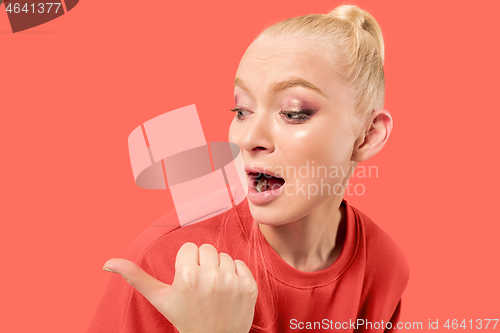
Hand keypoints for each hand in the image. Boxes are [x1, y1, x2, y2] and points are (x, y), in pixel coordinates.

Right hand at [103, 242, 257, 332]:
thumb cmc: (184, 317)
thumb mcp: (160, 298)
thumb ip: (136, 277)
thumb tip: (107, 262)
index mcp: (186, 276)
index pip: (189, 248)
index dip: (186, 264)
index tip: (187, 282)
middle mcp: (210, 276)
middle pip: (206, 249)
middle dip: (202, 264)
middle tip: (200, 286)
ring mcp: (232, 282)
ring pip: (224, 255)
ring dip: (219, 269)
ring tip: (214, 290)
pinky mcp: (249, 286)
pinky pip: (240, 263)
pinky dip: (235, 274)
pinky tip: (228, 291)